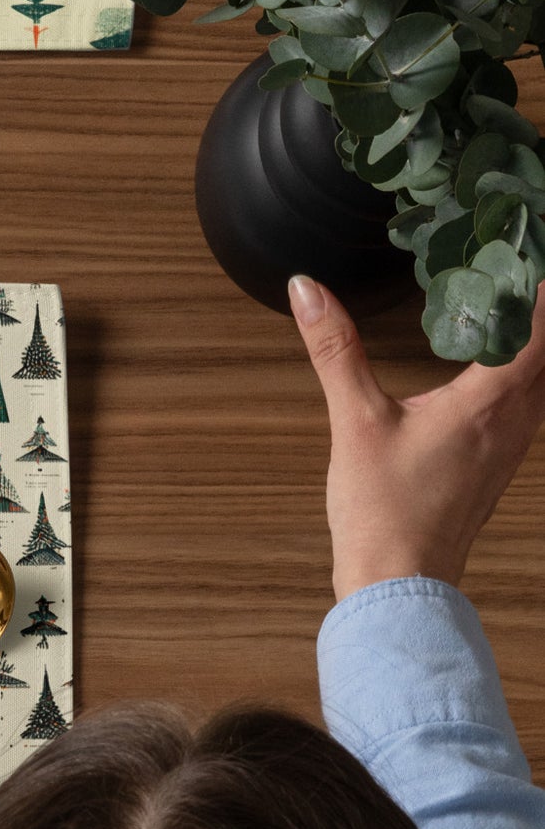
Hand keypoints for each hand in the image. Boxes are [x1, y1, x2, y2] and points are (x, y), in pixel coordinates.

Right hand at [290, 275, 544, 600]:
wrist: (399, 582)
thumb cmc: (383, 512)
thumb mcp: (354, 422)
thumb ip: (335, 350)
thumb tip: (308, 291)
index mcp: (490, 400)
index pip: (540, 321)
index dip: (536, 281)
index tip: (520, 245)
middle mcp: (517, 418)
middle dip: (536, 304)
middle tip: (511, 264)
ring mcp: (514, 442)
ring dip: (535, 337)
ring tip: (508, 302)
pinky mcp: (500, 461)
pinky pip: (531, 400)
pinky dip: (524, 369)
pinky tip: (494, 364)